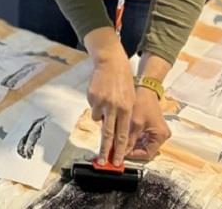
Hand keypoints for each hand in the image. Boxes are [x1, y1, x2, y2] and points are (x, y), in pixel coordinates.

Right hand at [84, 26, 135, 165]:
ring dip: (101, 116)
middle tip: (103, 161)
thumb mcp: (130, 97)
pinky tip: (101, 94)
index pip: (122, 134)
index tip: (116, 161)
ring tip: (106, 102)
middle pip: (108, 134)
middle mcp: (114, 107)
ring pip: (98, 119)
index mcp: (126, 108)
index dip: (119, 149)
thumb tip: (117, 132)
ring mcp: (101, 102)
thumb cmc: (123, 80)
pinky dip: (96, 105)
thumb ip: (124, 115)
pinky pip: (93, 108)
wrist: (110, 61)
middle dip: (105, 150)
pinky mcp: (91, 97)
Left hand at [124, 86, 171, 160]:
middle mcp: (161, 136)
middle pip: (145, 150)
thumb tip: (121, 152)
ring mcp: (157, 133)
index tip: (121, 154)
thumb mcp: (135, 123)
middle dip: (132, 150)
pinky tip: (124, 137)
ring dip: (131, 145)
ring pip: (142, 145)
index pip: (147, 154)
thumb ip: (129, 139)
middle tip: (118, 150)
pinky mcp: (152, 129)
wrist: (146, 90)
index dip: (133, 155)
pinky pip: (142, 138)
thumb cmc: (143, 103)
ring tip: (119, 144)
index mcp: (160, 136)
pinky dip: (133, 139)